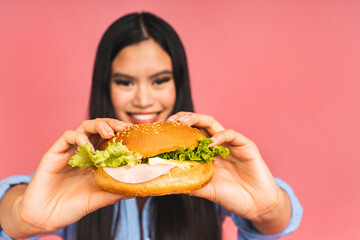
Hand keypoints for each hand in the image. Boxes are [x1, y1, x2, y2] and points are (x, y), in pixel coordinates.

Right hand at [5, 119, 132, 236]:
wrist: (45, 217)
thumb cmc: (72, 206)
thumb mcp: (99, 198)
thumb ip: (115, 192)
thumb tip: (136, 187)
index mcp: (96, 159)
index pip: (110, 138)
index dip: (121, 133)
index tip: (134, 132)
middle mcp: (84, 152)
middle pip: (98, 128)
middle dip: (112, 124)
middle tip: (123, 127)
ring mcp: (69, 151)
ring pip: (84, 127)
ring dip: (98, 125)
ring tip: (109, 133)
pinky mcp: (54, 153)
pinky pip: (67, 136)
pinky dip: (79, 138)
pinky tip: (87, 148)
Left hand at [167, 112, 290, 233]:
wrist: (258, 206)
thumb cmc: (233, 197)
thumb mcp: (208, 191)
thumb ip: (192, 184)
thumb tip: (169, 183)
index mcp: (207, 154)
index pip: (191, 135)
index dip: (178, 130)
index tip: (165, 129)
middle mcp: (217, 145)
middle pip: (200, 124)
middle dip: (185, 119)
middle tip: (173, 120)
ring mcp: (231, 144)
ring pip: (213, 124)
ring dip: (198, 120)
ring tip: (184, 123)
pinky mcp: (246, 146)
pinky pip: (231, 135)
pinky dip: (220, 136)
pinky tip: (210, 143)